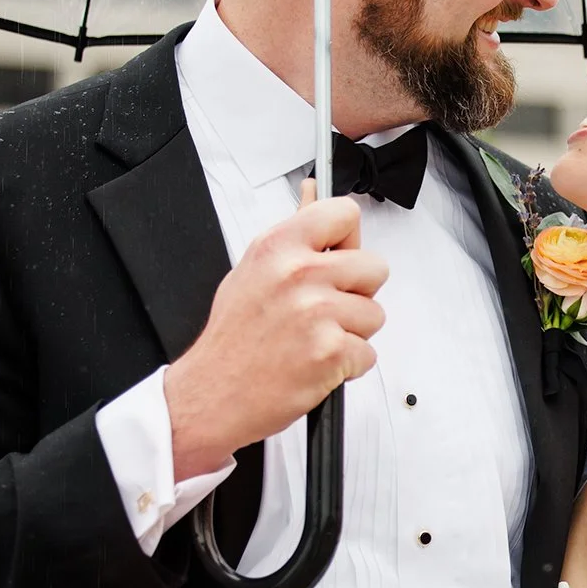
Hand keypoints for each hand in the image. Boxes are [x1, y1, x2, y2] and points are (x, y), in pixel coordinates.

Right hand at [163, 181, 387, 479]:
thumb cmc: (231, 339)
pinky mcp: (331, 352)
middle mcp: (299, 274)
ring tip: (314, 341)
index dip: (349, 239)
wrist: (212, 394)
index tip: (339, 255)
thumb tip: (314, 193)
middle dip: (357, 293)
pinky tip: (315, 364)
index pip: (345, 213)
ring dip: (353, 333)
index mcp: (278, 246)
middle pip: (374, 267)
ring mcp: (317, 313)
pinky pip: (368, 354)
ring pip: (374, 315)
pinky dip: (348, 366)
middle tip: (324, 311)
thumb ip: (293, 237)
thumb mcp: (252, 271)